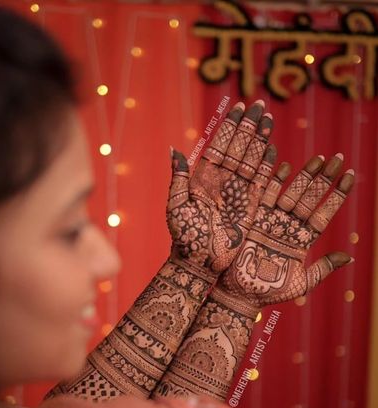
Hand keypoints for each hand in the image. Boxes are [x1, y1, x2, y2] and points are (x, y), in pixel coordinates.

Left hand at [167, 100, 276, 274]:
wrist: (198, 263)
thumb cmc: (183, 237)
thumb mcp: (176, 206)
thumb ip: (179, 178)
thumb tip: (175, 149)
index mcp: (203, 178)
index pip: (219, 145)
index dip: (229, 127)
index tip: (238, 108)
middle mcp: (221, 182)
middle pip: (238, 147)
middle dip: (248, 126)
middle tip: (260, 104)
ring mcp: (236, 193)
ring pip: (250, 160)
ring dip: (259, 139)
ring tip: (268, 118)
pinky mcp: (250, 206)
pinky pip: (260, 182)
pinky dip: (266, 165)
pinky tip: (272, 148)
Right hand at [218, 154, 353, 307]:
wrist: (240, 294)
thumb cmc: (270, 291)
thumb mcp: (302, 283)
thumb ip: (323, 268)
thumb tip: (348, 256)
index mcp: (303, 240)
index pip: (324, 213)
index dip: (337, 195)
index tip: (349, 176)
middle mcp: (289, 227)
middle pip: (310, 198)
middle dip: (324, 179)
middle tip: (338, 159)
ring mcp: (272, 222)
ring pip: (292, 193)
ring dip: (305, 176)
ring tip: (320, 158)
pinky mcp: (254, 220)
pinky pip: (265, 196)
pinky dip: (275, 182)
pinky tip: (287, 166)